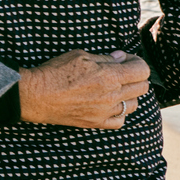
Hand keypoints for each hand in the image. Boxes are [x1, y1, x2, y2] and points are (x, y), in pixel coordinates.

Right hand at [17, 50, 151, 128]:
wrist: (37, 95)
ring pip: (134, 105)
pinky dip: (120, 112)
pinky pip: (120, 121)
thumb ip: (105, 58)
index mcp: (109, 76)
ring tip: (117, 88)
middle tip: (122, 71)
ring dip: (129, 94)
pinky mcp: (96, 123)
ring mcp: (105, 112)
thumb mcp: (80, 56)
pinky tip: (111, 105)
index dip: (137, 61)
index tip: (126, 59)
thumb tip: (121, 58)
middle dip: (136, 76)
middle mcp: (112, 96)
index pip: (142, 70)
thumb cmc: (56, 72)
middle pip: (142, 87)